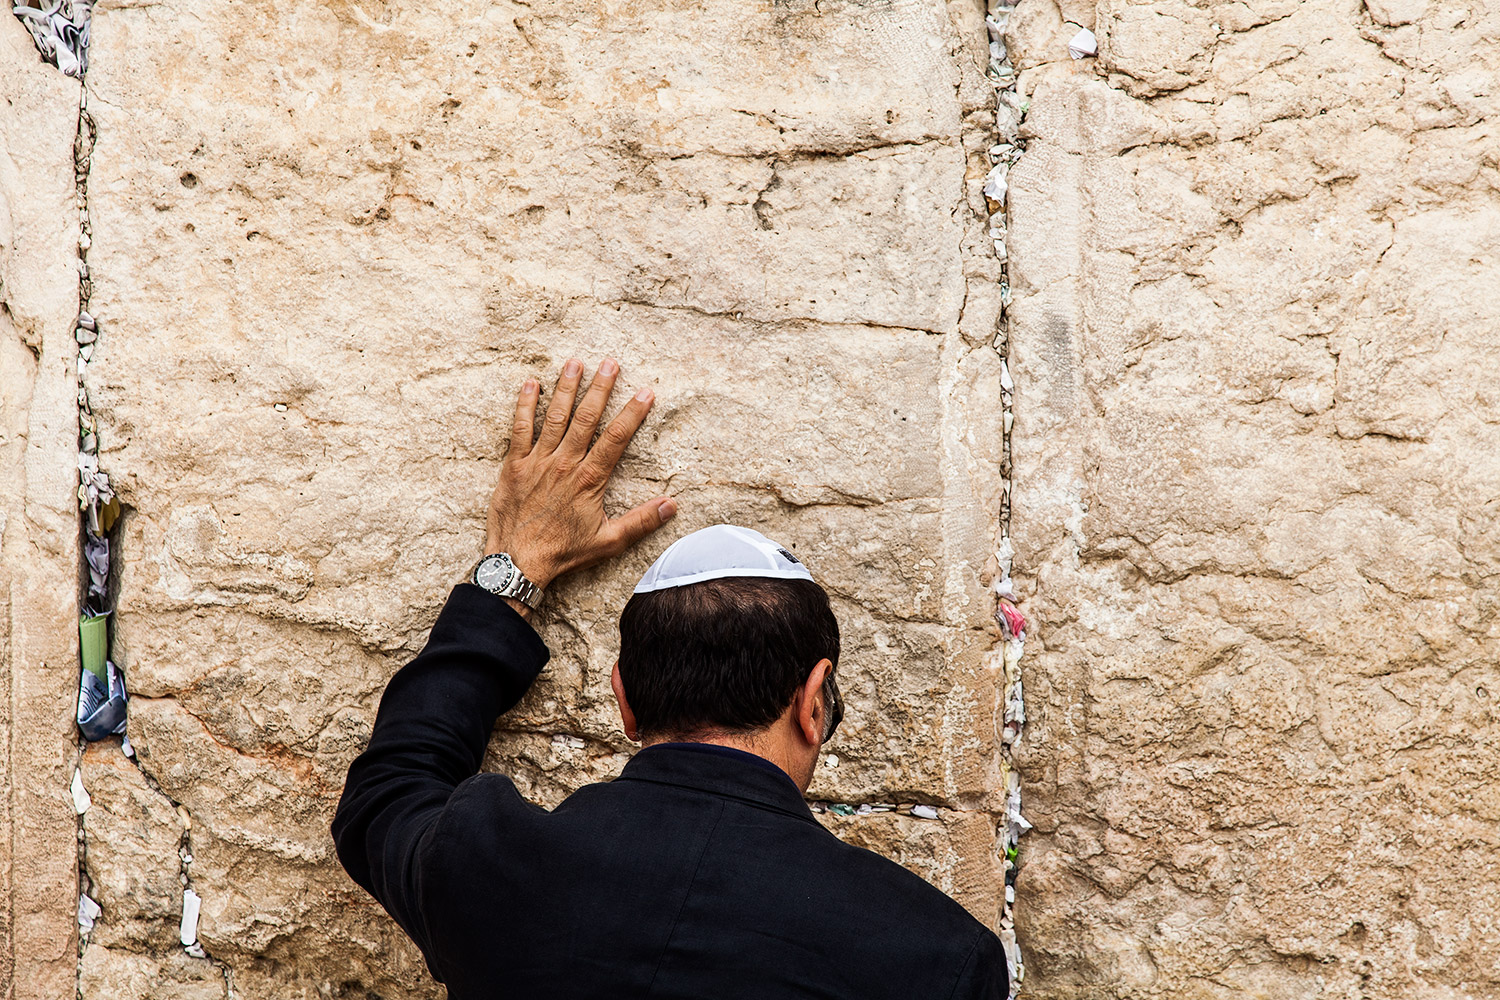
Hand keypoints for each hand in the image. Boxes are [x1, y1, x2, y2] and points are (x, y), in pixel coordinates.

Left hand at [485, 358, 676, 613]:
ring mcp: (538, 462)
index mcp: (589, 479)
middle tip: (610, 362)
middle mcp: (565, 464)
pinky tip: (531, 384)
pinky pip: (520, 429)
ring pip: (555, 417)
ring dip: (566, 388)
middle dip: (600, 388)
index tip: (646, 392)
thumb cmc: (564, 554)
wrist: (518, 562)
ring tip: (575, 363)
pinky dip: (525, 406)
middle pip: (586, 418)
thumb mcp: (609, 542)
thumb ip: (641, 521)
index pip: (616, 438)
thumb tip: (672, 505)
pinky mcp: (515, 466)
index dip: (632, 413)